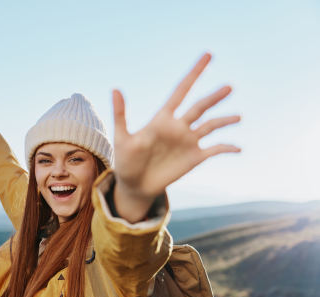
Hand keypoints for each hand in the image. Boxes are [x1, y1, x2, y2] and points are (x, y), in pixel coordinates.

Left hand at [111, 53, 240, 221]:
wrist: (134, 185)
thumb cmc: (125, 161)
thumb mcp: (122, 138)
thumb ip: (121, 114)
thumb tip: (115, 88)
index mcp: (162, 119)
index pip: (181, 90)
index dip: (194, 73)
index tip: (208, 55)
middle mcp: (179, 127)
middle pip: (200, 107)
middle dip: (214, 97)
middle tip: (229, 86)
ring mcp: (188, 142)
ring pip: (211, 126)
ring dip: (225, 120)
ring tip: (238, 117)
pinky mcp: (194, 158)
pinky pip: (215, 149)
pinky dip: (227, 147)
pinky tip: (238, 148)